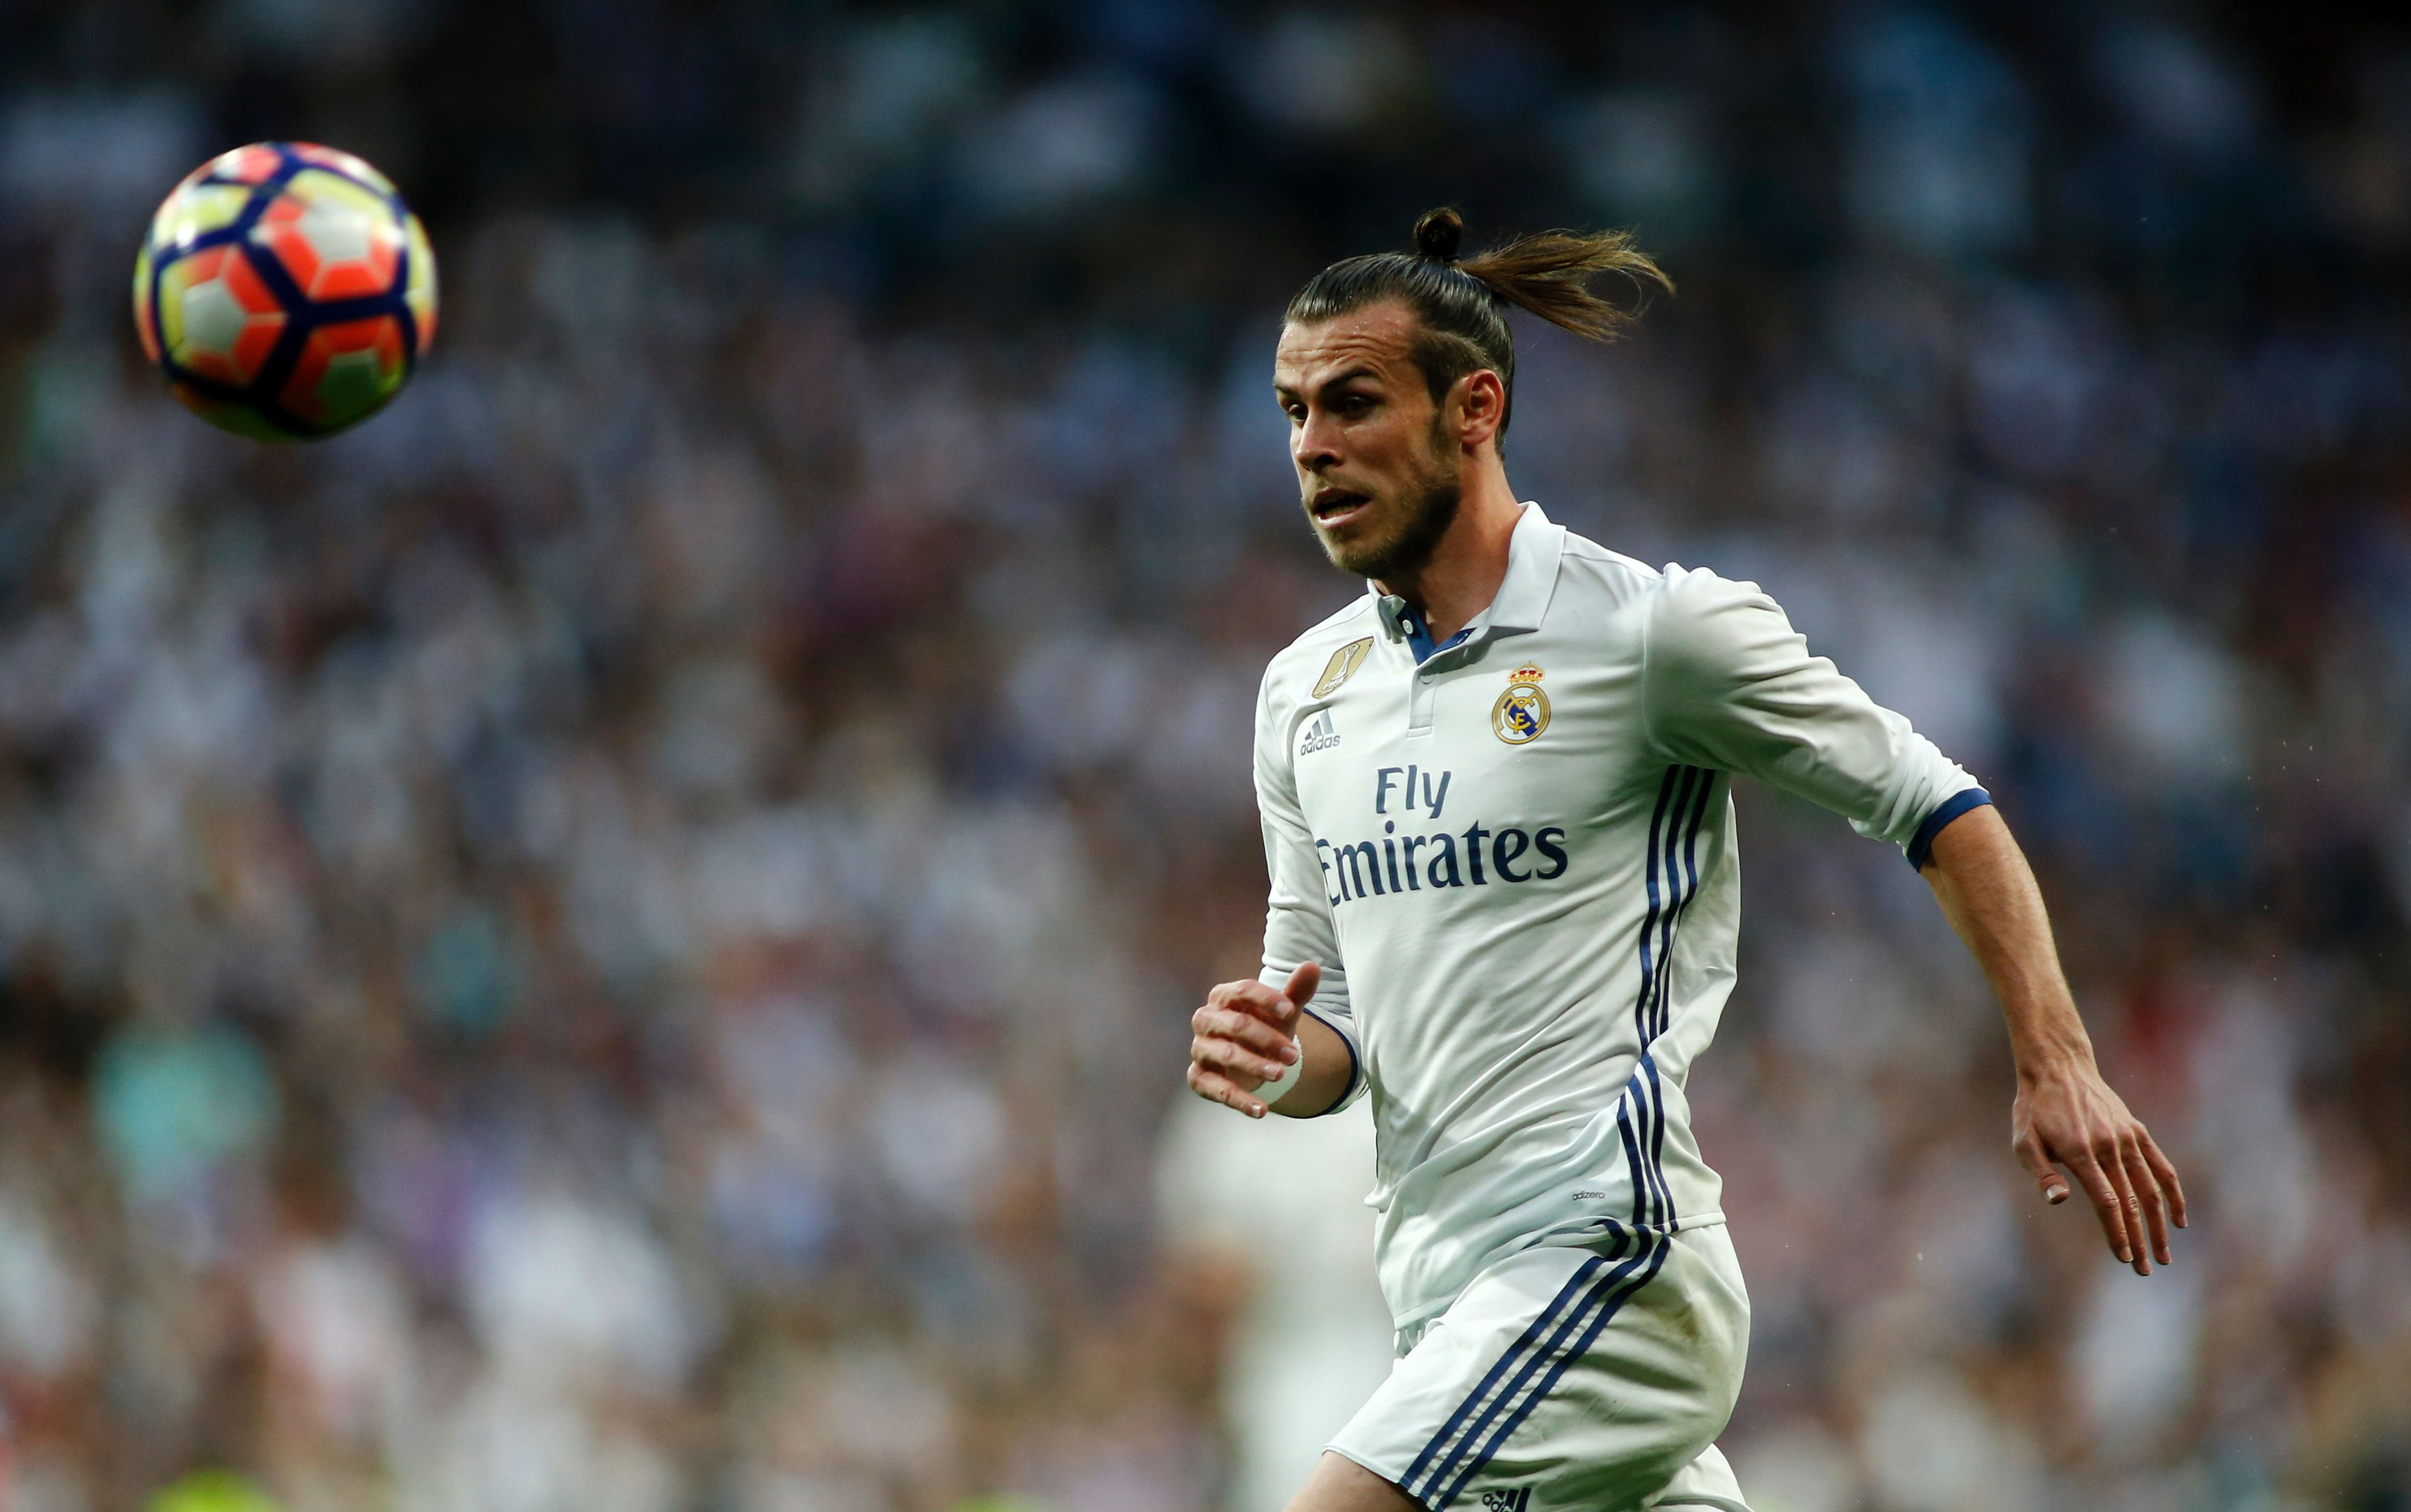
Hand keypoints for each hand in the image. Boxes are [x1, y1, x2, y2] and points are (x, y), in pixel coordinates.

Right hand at [1186, 963, 1316, 1118]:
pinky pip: (1216, 1089)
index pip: (1242, 990)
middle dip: (1267, 1039)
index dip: (1266, 999)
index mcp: (1223, 996)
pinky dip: (1239, 1101)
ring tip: (1280, 1074)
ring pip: (1225, 1054)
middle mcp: (1206, 1019)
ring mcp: (1201, 1049)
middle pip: (1236, 1024)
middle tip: (1294, 1055)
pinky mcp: (1198, 1077)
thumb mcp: (1282, 1013)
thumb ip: (1296, 992)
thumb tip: (1313, 966)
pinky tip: (1261, 1110)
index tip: (1290, 1010)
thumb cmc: (1265, 1028)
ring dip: (1254, 1066)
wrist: (1250, 1061)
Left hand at [2013, 1056, 2187, 1274]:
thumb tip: (2059, 1201)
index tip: (2124, 1258)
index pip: (2106, 1202)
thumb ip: (2041, 1173)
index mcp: (2080, 1152)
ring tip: (2163, 1255)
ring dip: (2159, 1225)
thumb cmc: (2035, 1109)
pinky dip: (2173, 1194)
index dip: (2117, 1232)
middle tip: (2144, 1270)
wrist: (2059, 1067)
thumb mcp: (2023, 1140)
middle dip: (2139, 1239)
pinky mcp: (2137, 1132)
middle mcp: (2108, 1146)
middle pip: (2130, 1202)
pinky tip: (2178, 1219)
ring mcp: (2127, 1139)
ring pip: (2151, 1189)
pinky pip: (2162, 1167)